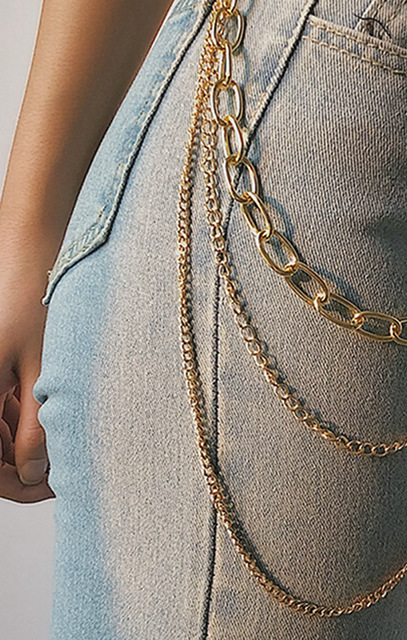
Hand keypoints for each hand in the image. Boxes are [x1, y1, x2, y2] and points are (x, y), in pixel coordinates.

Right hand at [0, 238, 55, 502]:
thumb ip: (38, 428)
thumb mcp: (43, 368)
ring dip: (21, 446)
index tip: (53, 489)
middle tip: (66, 472)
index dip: (15, 485)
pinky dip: (19, 419)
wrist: (29, 242)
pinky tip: (50, 418)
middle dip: (22, 467)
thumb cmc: (34, 296)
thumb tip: (34, 477)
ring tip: (66, 446)